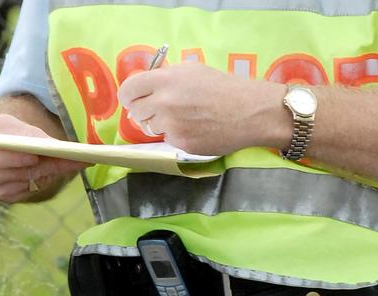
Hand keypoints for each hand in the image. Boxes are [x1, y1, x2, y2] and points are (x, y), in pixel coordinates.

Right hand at [0, 114, 88, 202]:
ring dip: (51, 172)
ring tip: (73, 161)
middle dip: (52, 165)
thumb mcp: (7, 124)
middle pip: (24, 172)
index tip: (44, 154)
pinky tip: (50, 170)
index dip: (21, 158)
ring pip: (30, 181)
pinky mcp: (3, 197)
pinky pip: (29, 190)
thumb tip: (53, 146)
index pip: (0, 157)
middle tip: (80, 159)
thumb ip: (26, 133)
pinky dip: (42, 180)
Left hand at [118, 62, 288, 155]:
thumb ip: (165, 75)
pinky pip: (167, 139)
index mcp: (165, 80)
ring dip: (159, 124)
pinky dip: (176, 135)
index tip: (135, 98)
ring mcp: (172, 126)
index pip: (127, 90)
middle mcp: (164, 103)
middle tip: (161, 108)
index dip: (129, 95)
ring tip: (182, 118)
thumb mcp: (192, 70)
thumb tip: (145, 83)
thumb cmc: (223, 87)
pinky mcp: (181, 144)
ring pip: (150, 128)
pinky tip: (194, 128)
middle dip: (144, 110)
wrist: (249, 112)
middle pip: (135, 112)